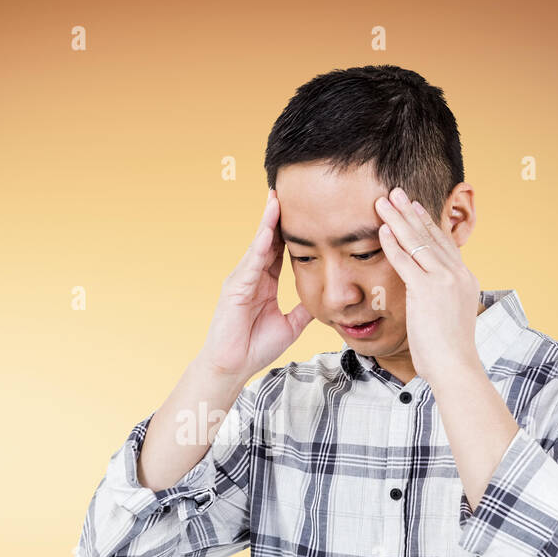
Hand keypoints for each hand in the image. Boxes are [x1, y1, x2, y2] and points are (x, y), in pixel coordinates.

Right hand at [198, 189, 314, 380]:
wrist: (233, 367)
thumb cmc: (254, 348)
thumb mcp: (290, 326)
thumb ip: (303, 310)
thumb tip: (324, 301)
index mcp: (264, 284)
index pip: (280, 250)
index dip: (291, 230)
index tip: (303, 210)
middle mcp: (251, 277)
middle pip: (268, 240)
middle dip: (277, 216)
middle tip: (286, 189)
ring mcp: (241, 280)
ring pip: (258, 246)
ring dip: (268, 222)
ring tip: (276, 199)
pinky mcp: (234, 289)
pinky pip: (250, 263)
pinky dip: (260, 246)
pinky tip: (269, 230)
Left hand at [374, 186, 481, 383]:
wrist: (456, 367)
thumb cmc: (448, 353)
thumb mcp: (449, 319)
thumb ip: (440, 302)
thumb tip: (430, 302)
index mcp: (465, 280)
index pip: (443, 244)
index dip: (427, 224)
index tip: (415, 208)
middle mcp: (457, 274)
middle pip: (431, 236)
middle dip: (411, 212)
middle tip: (397, 192)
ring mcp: (444, 279)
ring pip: (417, 242)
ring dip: (398, 219)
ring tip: (384, 201)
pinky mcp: (428, 288)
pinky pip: (406, 260)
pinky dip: (392, 243)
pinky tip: (381, 229)